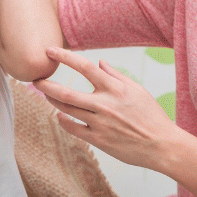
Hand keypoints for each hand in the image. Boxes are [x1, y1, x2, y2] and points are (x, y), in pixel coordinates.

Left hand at [33, 47, 179, 170]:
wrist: (161, 145)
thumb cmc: (151, 115)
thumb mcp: (137, 90)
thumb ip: (116, 75)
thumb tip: (100, 62)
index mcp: (115, 89)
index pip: (85, 67)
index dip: (65, 57)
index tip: (49, 50)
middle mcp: (105, 105)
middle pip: (67, 92)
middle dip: (46, 85)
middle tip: (34, 79)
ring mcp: (100, 124)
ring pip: (67, 110)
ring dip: (52, 101)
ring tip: (45, 94)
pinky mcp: (98, 140)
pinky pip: (74, 129)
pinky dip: (63, 121)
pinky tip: (59, 115)